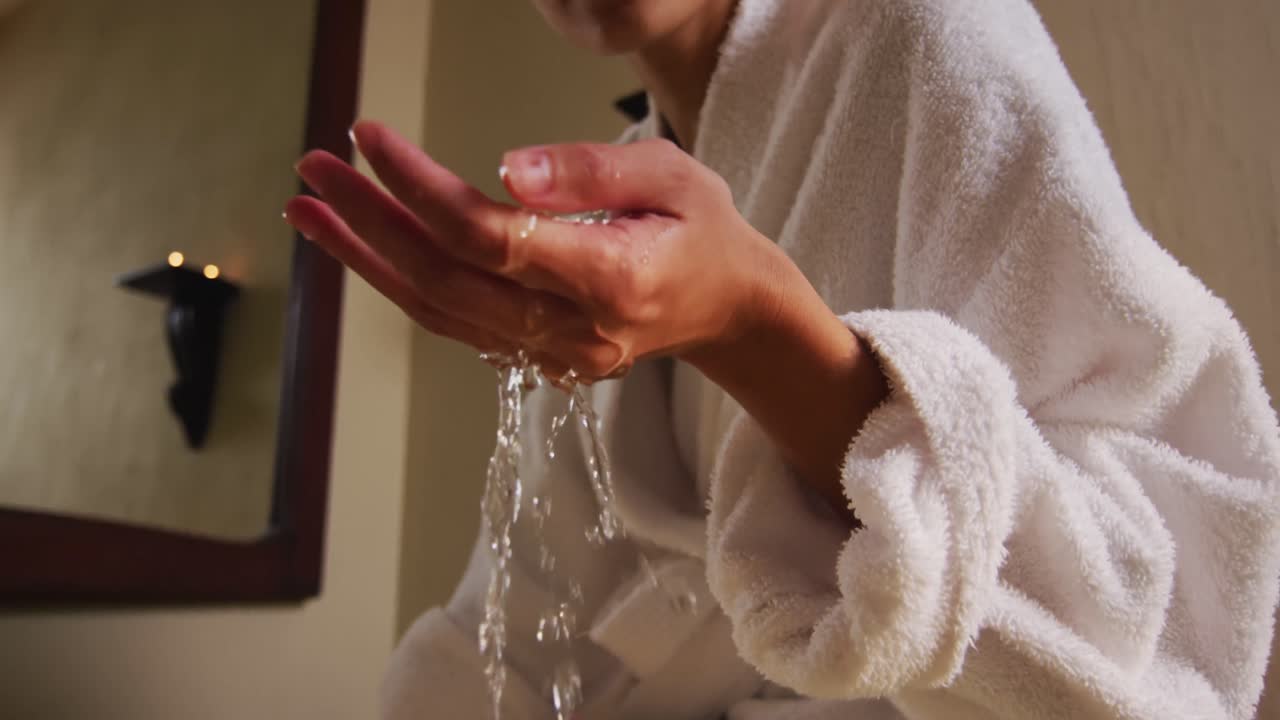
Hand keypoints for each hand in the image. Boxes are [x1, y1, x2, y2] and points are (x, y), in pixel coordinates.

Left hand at [284, 121, 778, 380]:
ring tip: (309, 207)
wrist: (728, 309)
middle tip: (313, 168)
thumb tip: (507, 170)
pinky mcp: (534, 358)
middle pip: (446, 280)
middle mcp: (573, 330)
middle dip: (369, 223)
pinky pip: (453, 321)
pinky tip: (361, 243)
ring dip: (365, 259)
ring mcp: (551, 355)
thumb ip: (590, 172)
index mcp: (612, 279)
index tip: (370, 138)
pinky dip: (397, 281)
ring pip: (437, 310)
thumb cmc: (703, 230)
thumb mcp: (671, 174)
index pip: (490, 238)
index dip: (419, 190)